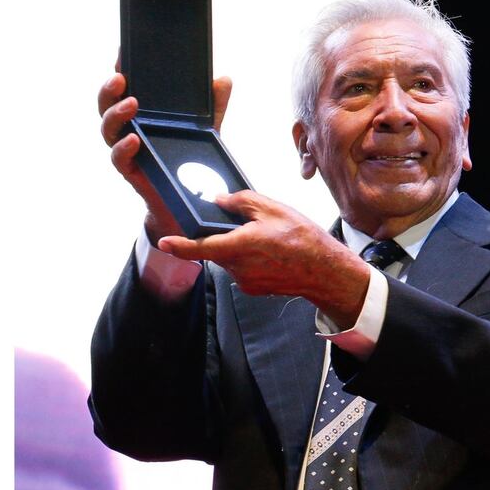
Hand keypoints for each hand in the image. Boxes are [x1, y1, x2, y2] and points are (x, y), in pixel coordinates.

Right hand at [97, 52, 232, 240]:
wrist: (186, 198)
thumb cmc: (187, 155)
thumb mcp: (203, 127)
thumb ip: (213, 105)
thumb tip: (223, 78)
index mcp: (140, 112)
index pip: (125, 87)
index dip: (119, 68)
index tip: (122, 51)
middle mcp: (127, 127)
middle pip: (106, 104)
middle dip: (109, 89)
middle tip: (120, 77)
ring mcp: (125, 148)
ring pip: (107, 129)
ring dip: (115, 114)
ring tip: (131, 103)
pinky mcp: (129, 170)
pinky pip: (118, 158)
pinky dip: (124, 147)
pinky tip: (134, 139)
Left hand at [158, 190, 371, 327]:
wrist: (324, 270)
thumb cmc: (303, 239)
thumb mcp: (273, 208)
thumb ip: (241, 201)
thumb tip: (220, 199)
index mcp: (241, 245)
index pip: (200, 247)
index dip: (178, 246)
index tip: (164, 242)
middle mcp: (239, 266)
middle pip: (216, 249)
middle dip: (224, 236)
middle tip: (250, 227)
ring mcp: (245, 281)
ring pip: (229, 259)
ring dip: (239, 248)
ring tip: (267, 242)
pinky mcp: (252, 289)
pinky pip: (241, 270)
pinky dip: (249, 260)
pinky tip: (270, 255)